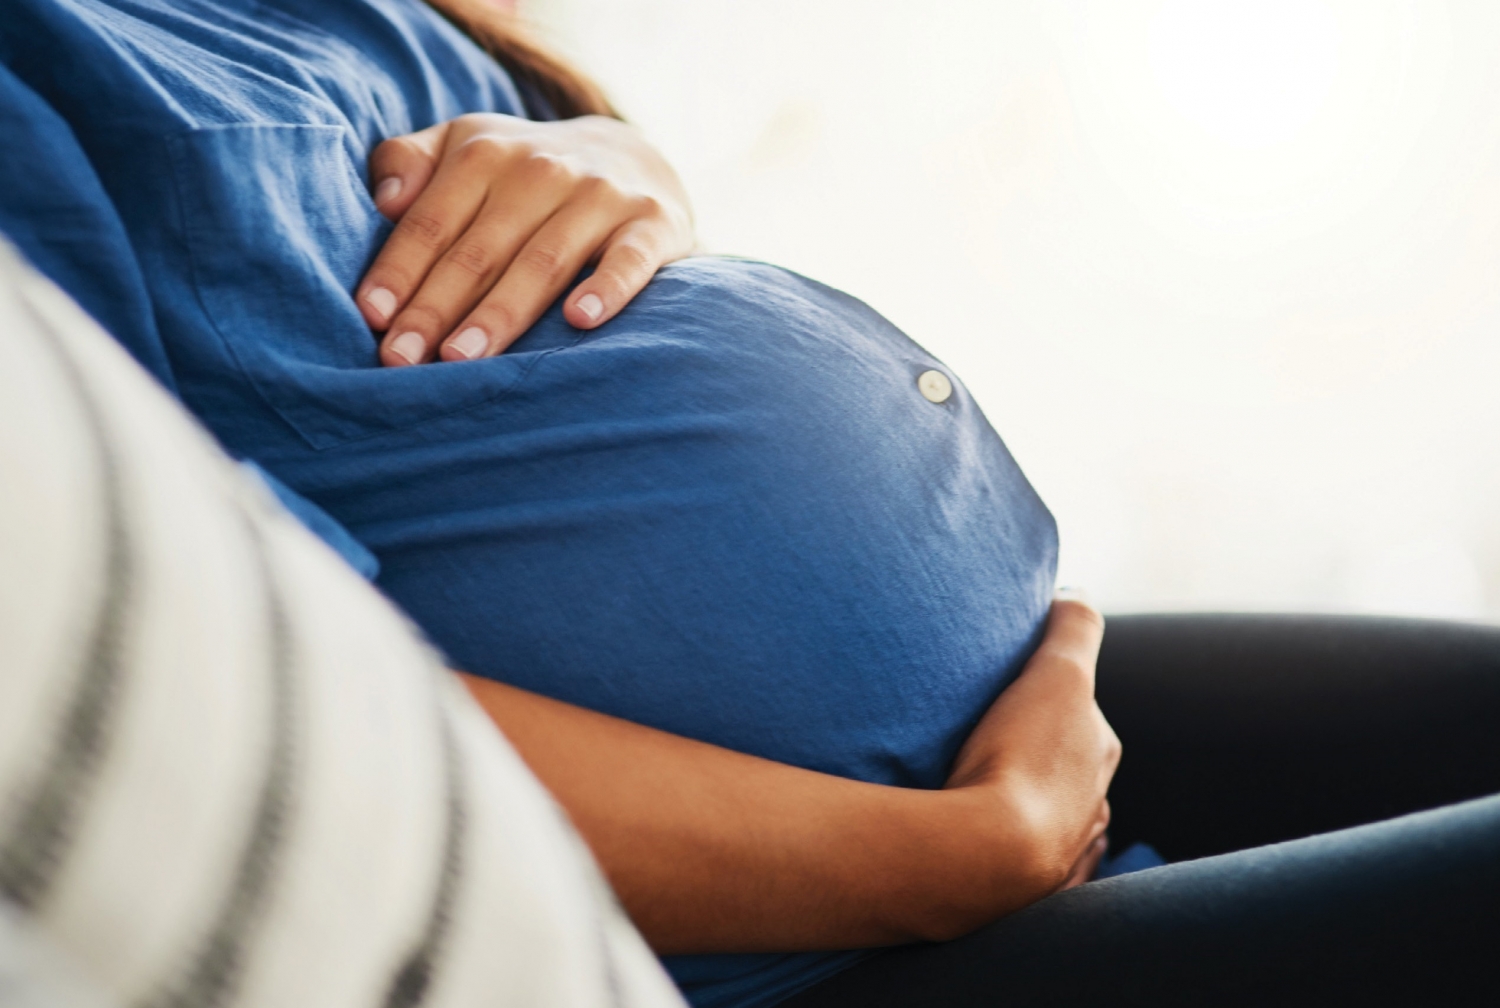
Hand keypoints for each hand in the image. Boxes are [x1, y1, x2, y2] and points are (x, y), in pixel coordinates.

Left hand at [356, 113, 694, 366]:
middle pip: (479, 249)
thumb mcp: (464, 147)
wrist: (634, 159)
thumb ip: (409, 161)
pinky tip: (580, 319)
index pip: (433, 220)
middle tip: (403, 359)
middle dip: (436, 307)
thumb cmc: (524, 172)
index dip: (399, 270)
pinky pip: (628, 260)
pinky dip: (607, 287)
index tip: (372, 318)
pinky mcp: (651, 224)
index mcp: (485, 153)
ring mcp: (600, 196)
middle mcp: (542, 169)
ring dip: (501, 312)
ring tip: (463, 359)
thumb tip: (384, 200)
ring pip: (543, 261)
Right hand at [945, 593, 1120, 897]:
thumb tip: (1077, 595)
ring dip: (1019, 806)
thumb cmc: (1021, 759)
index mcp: (1099, 755)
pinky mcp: (1026, 893)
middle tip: (984, 740)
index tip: (1012, 692)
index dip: (1048, 699)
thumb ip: (1073, 629)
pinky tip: (978, 842)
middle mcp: (1092, 808)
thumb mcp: (1056, 674)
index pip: (1081, 717)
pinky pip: (1020, 865)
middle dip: (1035, 757)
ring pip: (1046, 820)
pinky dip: (1005, 849)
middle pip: (1065, 771)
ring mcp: (1062, 855)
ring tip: (975, 792)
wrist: (986, 855)